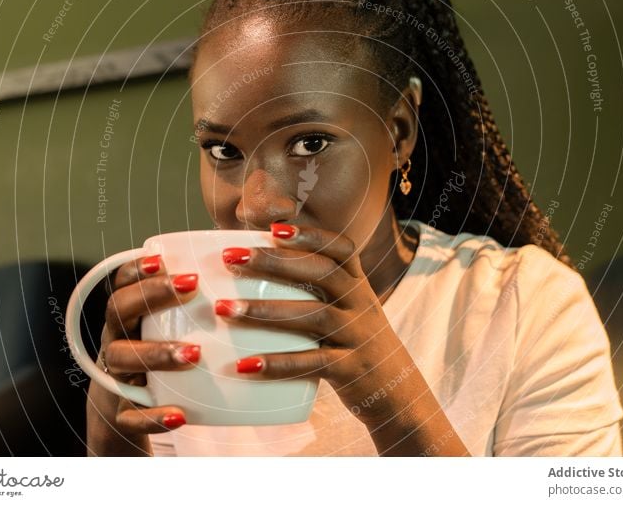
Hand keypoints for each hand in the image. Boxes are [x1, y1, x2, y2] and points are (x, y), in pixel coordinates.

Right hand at [86, 255, 200, 454]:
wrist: (133, 407)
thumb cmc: (167, 350)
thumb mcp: (176, 322)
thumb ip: (202, 291)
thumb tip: (242, 252)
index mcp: (129, 313)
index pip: (123, 282)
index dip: (138, 268)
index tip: (163, 258)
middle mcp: (118, 337)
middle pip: (118, 309)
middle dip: (152, 295)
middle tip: (192, 287)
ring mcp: (116, 374)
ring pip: (121, 358)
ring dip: (156, 353)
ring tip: (194, 354)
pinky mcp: (123, 412)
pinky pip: (130, 416)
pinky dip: (152, 416)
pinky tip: (180, 415)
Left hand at [216, 223, 467, 454]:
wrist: (398, 394)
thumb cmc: (354, 345)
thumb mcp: (346, 311)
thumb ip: (314, 289)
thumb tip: (256, 268)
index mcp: (358, 285)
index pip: (341, 248)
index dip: (310, 234)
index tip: (272, 228)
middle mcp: (362, 304)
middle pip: (321, 273)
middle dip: (274, 262)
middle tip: (230, 258)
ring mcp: (359, 336)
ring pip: (314, 315)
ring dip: (265, 310)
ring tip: (224, 309)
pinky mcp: (352, 369)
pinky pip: (313, 363)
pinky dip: (277, 364)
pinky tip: (244, 365)